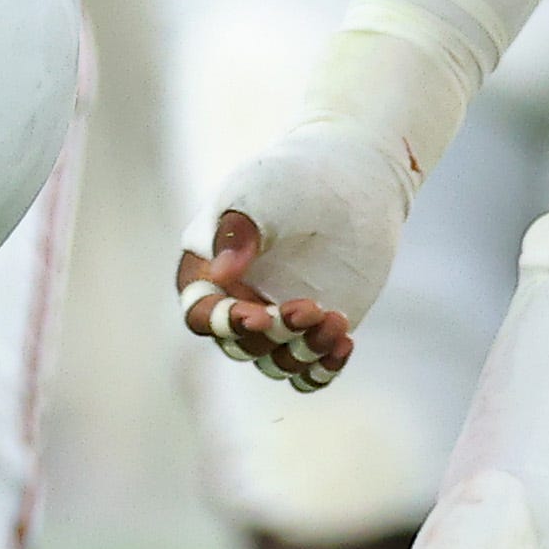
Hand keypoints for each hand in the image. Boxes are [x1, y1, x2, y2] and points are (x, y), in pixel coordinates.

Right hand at [174, 120, 417, 392]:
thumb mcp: (260, 195)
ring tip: (337, 321)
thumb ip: (239, 231)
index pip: (202, 315)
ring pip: (278, 362)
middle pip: (242, 346)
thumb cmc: (291, 179)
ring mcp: (276, 321)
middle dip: (274, 335)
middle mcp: (237, 304)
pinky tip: (345, 344)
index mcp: (208, 272)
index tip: (259, 317)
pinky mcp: (314, 331)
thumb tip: (221, 274)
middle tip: (311, 308)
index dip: (226, 323)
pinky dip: (324, 368)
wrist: (346, 178)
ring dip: (304, 351)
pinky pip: (311, 370)